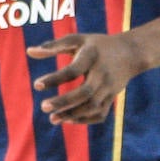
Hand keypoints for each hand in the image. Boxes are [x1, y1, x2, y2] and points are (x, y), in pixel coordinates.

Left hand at [28, 32, 145, 125]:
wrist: (131, 52)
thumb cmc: (97, 45)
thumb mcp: (77, 40)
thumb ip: (53, 46)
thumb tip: (28, 51)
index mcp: (92, 56)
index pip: (73, 71)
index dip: (54, 79)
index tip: (36, 85)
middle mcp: (103, 73)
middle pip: (85, 93)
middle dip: (64, 102)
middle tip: (43, 107)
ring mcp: (110, 87)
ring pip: (92, 106)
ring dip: (72, 114)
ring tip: (52, 118)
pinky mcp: (112, 97)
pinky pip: (100, 114)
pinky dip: (84, 120)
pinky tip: (67, 120)